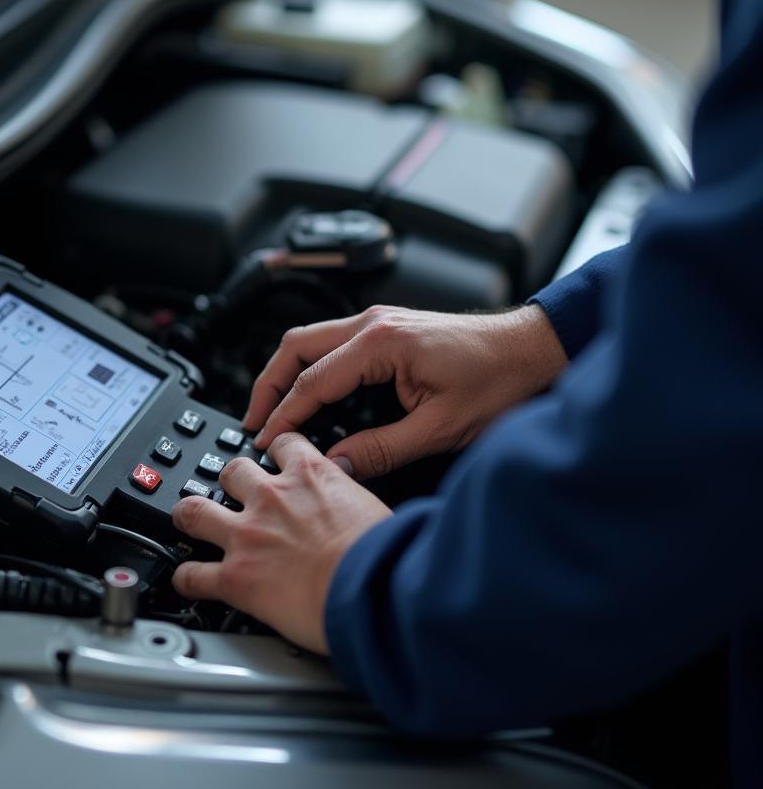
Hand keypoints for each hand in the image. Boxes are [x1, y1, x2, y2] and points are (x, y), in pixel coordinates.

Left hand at [171, 433, 391, 653]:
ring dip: (190, 514)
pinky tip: (186, 579)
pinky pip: (193, 574)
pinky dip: (186, 577)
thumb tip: (360, 511)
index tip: (275, 458)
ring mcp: (248, 535)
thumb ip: (354, 501)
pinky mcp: (235, 577)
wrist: (372, 588)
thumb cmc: (385, 554)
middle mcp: (272, 497)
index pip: (284, 444)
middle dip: (229, 479)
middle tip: (230, 490)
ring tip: (187, 519)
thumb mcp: (377, 507)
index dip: (276, 450)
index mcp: (311, 476)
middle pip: (233, 470)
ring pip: (195, 510)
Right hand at [244, 304, 567, 478]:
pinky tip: (314, 397)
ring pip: (311, 341)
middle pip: (296, 346)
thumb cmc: (500, 380)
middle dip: (268, 385)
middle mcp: (374, 324)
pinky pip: (334, 345)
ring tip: (274, 412)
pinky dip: (313, 369)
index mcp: (381, 342)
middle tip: (253, 422)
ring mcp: (380, 323)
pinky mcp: (389, 329)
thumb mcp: (440, 428)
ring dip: (288, 374)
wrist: (535, 350)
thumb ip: (383, 449)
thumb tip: (338, 466)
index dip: (284, 416)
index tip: (264, 442)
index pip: (312, 381)